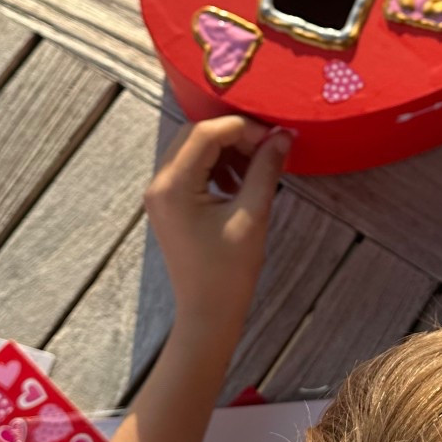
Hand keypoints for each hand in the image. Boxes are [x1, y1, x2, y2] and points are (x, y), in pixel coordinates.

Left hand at [143, 116, 290, 340]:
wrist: (207, 313)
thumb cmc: (229, 272)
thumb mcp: (252, 216)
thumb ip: (265, 170)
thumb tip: (283, 136)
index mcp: (173, 186)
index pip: (205, 133)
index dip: (242, 128)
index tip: (273, 138)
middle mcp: (159, 184)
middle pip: (194, 135)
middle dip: (232, 135)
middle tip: (265, 148)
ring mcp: (159, 194)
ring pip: (191, 149)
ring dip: (225, 150)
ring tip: (254, 168)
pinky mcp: (167, 203)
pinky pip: (189, 168)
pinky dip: (215, 166)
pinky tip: (238, 184)